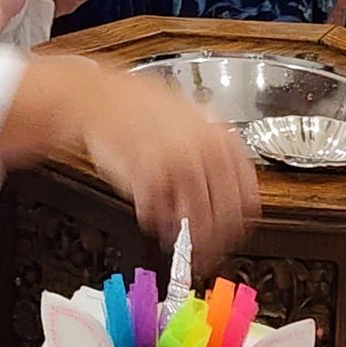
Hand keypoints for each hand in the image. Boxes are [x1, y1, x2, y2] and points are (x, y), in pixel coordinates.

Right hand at [8, 56, 257, 266]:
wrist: (98, 98)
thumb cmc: (137, 102)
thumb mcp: (190, 111)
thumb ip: (213, 141)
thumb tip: (229, 170)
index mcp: (220, 140)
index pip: (247, 198)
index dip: (240, 222)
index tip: (233, 232)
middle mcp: (204, 155)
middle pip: (223, 217)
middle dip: (215, 240)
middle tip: (206, 248)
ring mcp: (177, 168)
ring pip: (194, 223)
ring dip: (187, 240)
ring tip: (179, 242)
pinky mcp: (148, 180)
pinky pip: (158, 217)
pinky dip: (156, 224)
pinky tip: (154, 221)